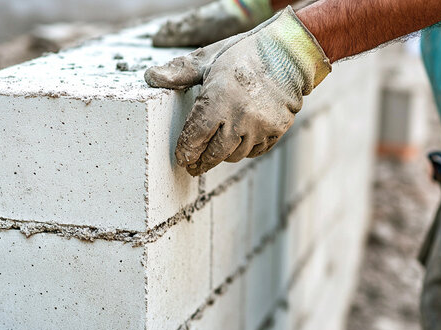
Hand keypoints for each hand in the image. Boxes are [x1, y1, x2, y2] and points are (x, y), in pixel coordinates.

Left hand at [145, 6, 330, 175]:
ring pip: (234, 155)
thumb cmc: (245, 53)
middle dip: (201, 162)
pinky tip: (237, 144)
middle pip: (214, 153)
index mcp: (218, 101)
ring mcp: (260, 127)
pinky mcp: (277, 130)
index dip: (186, 151)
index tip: (181, 158)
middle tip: (193, 166)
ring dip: (222, 155)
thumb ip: (180, 71)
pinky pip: (255, 151)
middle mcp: (239, 118)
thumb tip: (150, 76)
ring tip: (215, 152)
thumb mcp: (209, 58)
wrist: (290, 52)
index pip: (195, 137)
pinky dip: (244, 150)